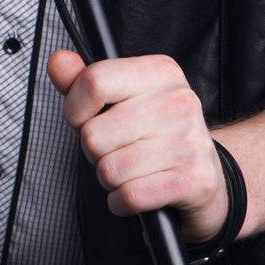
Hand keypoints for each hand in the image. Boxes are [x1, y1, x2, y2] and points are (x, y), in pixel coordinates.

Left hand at [47, 51, 232, 243]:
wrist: (206, 177)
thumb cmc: (154, 135)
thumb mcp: (120, 99)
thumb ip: (83, 81)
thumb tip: (58, 62)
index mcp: (160, 72)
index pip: (94, 82)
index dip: (75, 109)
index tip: (85, 119)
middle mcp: (178, 101)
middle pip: (93, 134)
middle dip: (95, 151)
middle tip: (119, 149)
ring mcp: (188, 140)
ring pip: (108, 169)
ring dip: (110, 178)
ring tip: (132, 169)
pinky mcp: (192, 180)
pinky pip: (129, 196)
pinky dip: (123, 201)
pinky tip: (139, 191)